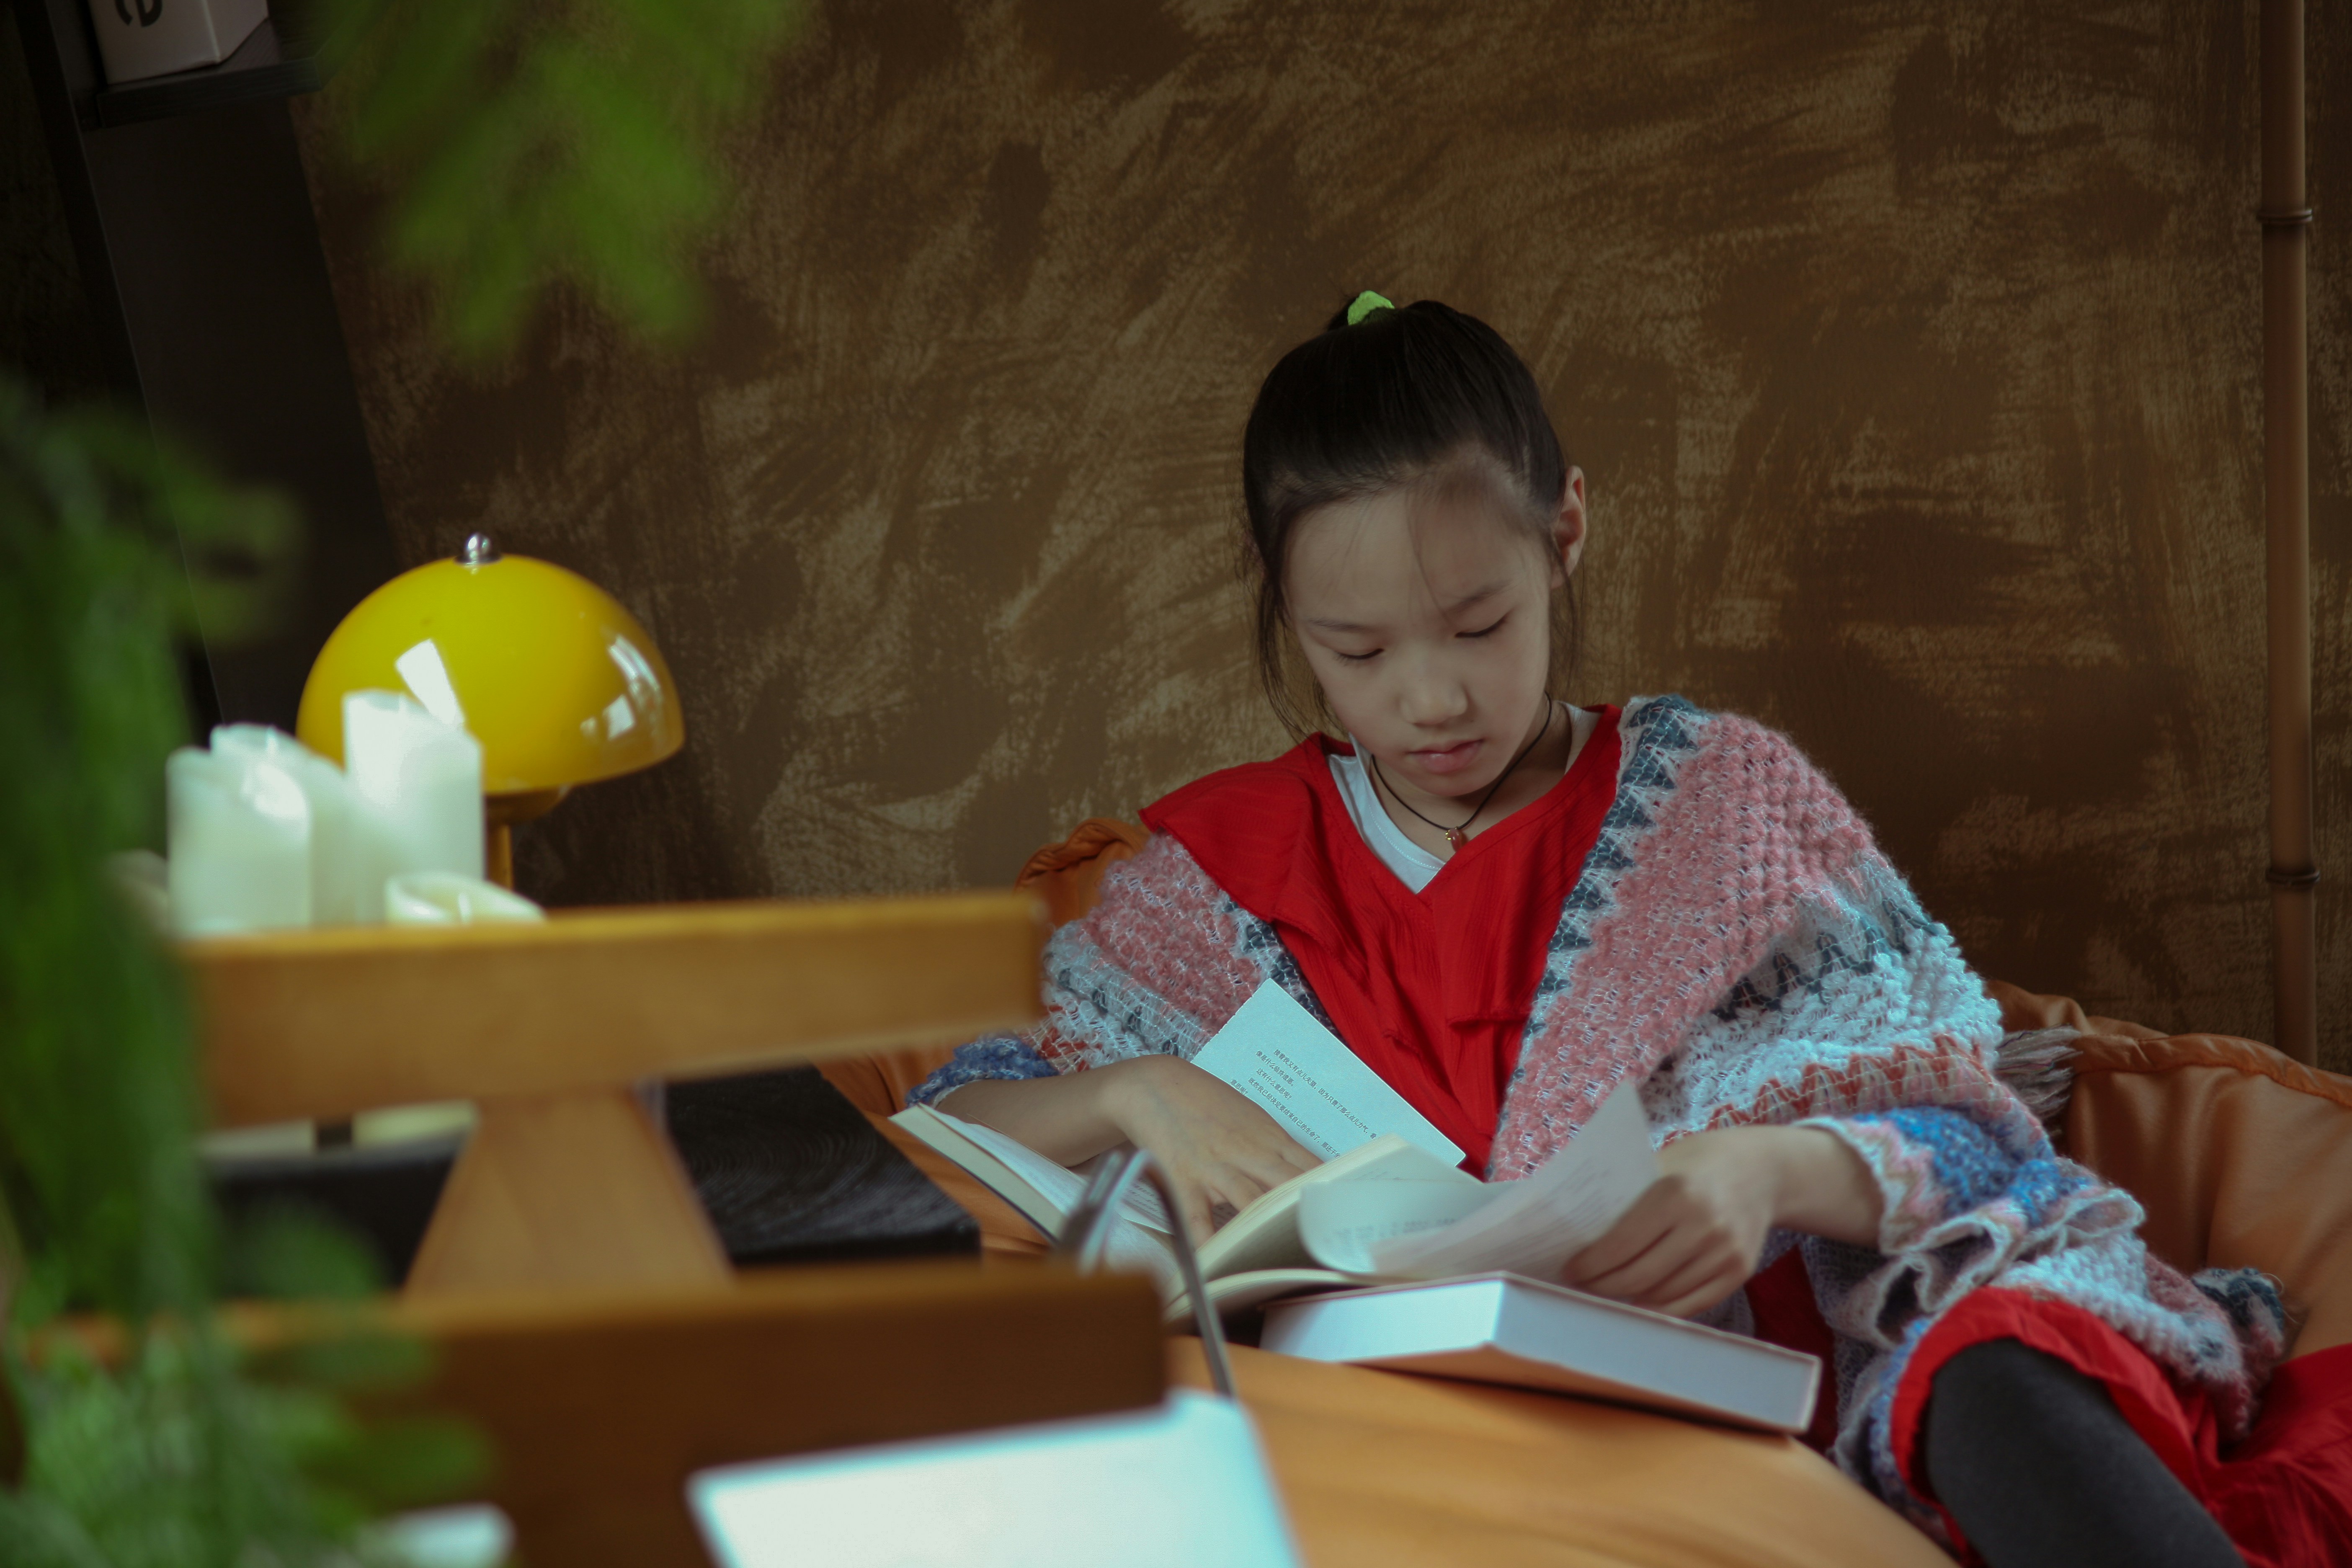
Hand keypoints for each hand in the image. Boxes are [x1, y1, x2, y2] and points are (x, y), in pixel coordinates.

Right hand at [1098, 1056, 1321, 1242]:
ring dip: (1265, 1229)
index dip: (1330, 1192)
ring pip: (1250, 1202)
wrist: (1154, 1085)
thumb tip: (1307, 1173)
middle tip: (1329, 1243)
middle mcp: (1248, 1153)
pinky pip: (1198, 1218)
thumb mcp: (1249, 1116)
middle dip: (1308, 1214)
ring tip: (1286, 1257)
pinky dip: (1207, 1242)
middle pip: (1288, 1186)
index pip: (1311, 1168)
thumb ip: (1276, 1146)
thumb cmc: (1205, 1102)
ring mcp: (1216, 1167)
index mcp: (1269, 1137)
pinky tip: (1218, 1263)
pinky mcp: (1184, 1180)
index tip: (1347, 1215)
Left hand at [1561, 1125, 1882, 1317]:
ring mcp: (1725, 1253)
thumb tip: (1578, 1233)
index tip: (1569, 1269)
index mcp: (1676, 1193)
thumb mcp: (1660, 1164)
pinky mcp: (1739, 1272)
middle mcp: (1703, 1225)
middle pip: (1638, 1276)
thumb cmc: (1699, 1162)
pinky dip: (1660, 1307)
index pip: (1620, 1245)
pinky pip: (1691, 1304)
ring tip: (1605, 1292)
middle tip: (1581, 1285)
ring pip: (1662, 1295)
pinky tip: (1639, 1300)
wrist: (1763, 1169)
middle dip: (1601, 1286)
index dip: (1590, 1264)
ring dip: (1628, 1299)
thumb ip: (1626, 1198)